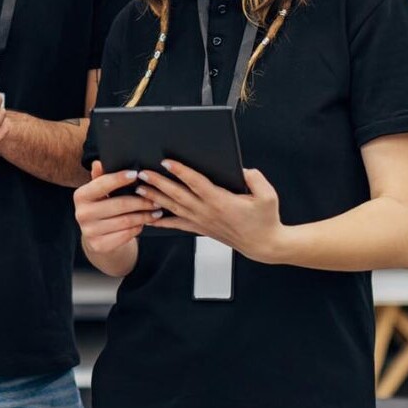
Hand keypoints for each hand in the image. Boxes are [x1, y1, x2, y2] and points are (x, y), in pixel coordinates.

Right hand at [74, 160, 161, 255]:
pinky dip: (138, 228)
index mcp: (80, 195)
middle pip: (119, 204)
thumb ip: (100, 178)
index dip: (119, 179)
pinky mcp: (99, 245)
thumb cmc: (102, 208)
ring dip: (144, 216)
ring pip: (125, 221)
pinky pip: (125, 235)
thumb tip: (98, 162)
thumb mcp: (100, 193)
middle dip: (141, 201)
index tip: (136, 174)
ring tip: (156, 211)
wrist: (96, 237)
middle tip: (156, 199)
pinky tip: (144, 223)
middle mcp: (81, 213)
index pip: (102, 184)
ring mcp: (89, 231)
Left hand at [135, 160, 285, 262]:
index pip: (196, 183)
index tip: (166, 162)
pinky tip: (149, 218)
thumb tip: (242, 169)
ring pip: (173, 208)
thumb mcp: (268, 196)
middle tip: (142, 173)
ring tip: (139, 189)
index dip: (181, 172)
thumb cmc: (265, 219)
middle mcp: (207, 212)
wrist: (263, 245)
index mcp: (221, 201)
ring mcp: (201, 222)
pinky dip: (162, 221)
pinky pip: (178, 225)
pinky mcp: (200, 229)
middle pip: (178, 195)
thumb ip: (255, 179)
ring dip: (155, 198)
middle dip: (158, 183)